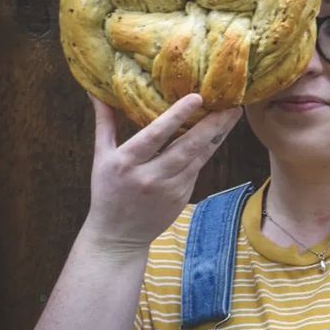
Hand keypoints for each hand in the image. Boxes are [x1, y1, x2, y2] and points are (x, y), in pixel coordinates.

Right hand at [83, 92, 241, 253]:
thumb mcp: (100, 157)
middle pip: (186, 147)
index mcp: (126, 162)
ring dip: (218, 135)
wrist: (118, 236)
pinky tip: (220, 133)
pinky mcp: (182, 196)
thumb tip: (96, 92)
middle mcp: (149, 176)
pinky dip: (209, 150)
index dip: (177, 116)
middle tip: (230, 104)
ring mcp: (169, 188)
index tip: (197, 97)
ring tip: (232, 114)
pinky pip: (197, 168)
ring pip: (198, 157)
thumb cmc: (107, 191)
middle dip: (211, 125)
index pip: (155, 135)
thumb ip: (104, 123)